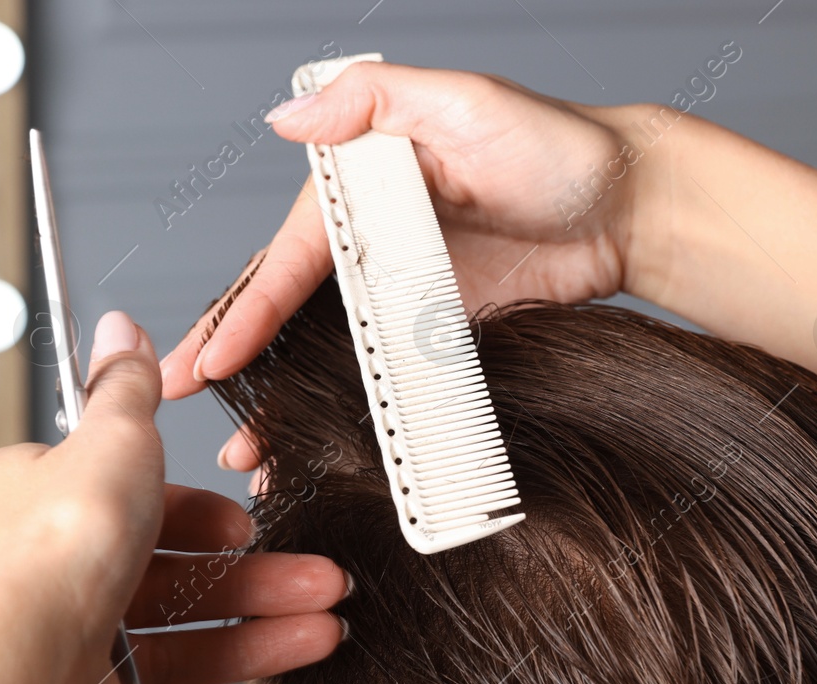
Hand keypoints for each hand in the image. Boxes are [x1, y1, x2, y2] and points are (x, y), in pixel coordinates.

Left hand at [0, 311, 346, 683]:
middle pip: (169, 575)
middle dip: (255, 579)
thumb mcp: (109, 439)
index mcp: (38, 504)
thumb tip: (123, 330)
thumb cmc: (54, 551)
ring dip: (253, 635)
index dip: (199, 510)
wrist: (22, 675)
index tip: (243, 520)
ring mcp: (67, 651)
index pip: (132, 501)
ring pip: (176, 640)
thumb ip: (127, 390)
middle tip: (318, 580)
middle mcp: (48, 577)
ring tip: (322, 631)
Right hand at [159, 61, 639, 467]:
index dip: (245, 311)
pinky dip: (343, 412)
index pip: (288, 256)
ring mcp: (400, 292)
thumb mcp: (463, 101)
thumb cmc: (556, 144)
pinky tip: (317, 446)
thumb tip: (289, 118)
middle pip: (286, 308)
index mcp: (361, 187)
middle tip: (186, 404)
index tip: (211, 359)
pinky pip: (380, 376)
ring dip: (279, 399)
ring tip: (248, 451)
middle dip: (233, 358)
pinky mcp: (433, 331)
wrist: (629, 208)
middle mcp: (371, 242)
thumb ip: (374, 100)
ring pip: (321, 351)